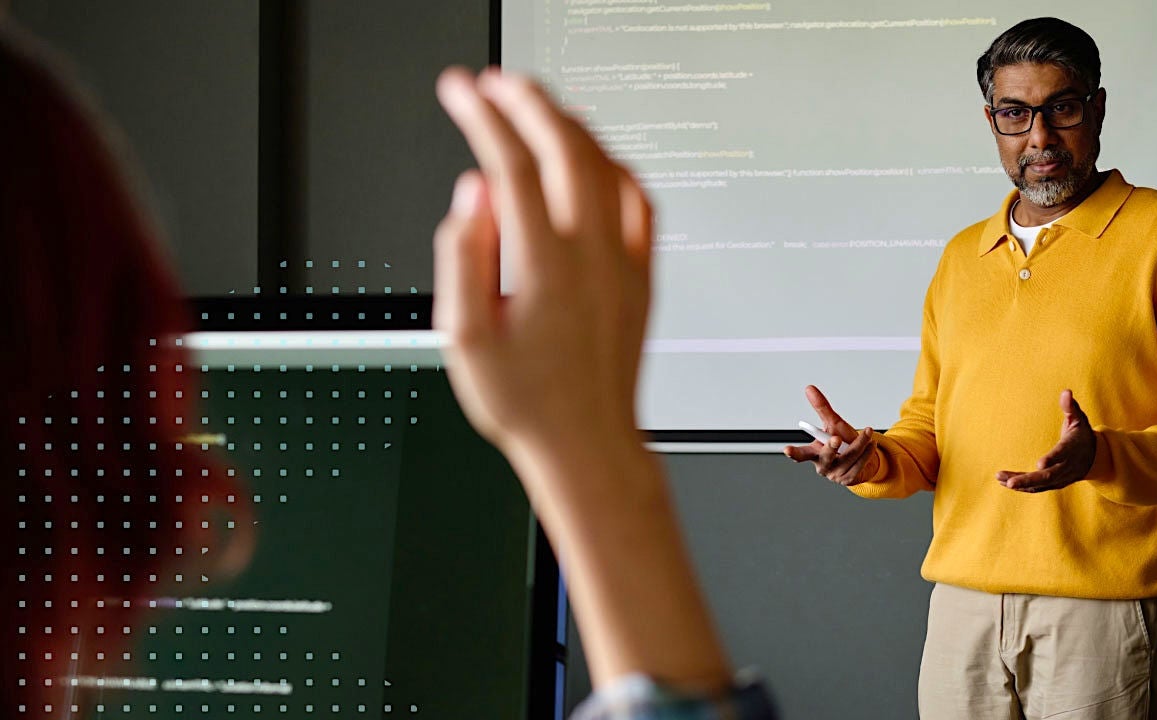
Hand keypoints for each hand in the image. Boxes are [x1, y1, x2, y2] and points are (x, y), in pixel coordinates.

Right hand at [432, 68, 651, 462]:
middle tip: (494, 82)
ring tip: (534, 105)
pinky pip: (640, 200)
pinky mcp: (643, 274)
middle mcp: (594, 256)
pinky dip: (613, 164)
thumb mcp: (464, 339)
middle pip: (567, 148)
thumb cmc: (526, 402)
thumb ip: (463, 258)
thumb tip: (473, 195)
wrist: (588, 443)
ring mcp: (626, 262)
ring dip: (570, 124)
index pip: (514, 167)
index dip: (483, 117)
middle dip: (528, 101)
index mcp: (546, 267)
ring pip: (608, 167)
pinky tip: (593, 158)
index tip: (459, 91)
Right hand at [783, 385, 878, 485]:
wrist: (861, 457)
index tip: (787, 450)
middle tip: (836, 438)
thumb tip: (809, 388)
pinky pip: (859, 464)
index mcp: (814, 453)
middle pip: (825, 457)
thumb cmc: (843, 441)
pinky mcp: (849, 479)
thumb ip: (821, 407)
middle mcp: (822, 465)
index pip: (801, 454)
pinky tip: (871, 444)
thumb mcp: (832, 423)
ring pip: (848, 457)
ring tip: (868, 432)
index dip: (793, 453)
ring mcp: (836, 474)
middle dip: (830, 447)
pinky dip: (867, 452)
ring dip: (860, 443)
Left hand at [998, 389, 1095, 492]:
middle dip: (1028, 480)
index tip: (1039, 464)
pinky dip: (1023, 487)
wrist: (1094, 457)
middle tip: (1009, 482)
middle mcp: (1067, 466)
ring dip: (1020, 483)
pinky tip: (1005, 482)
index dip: (1052, 459)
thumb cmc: (1081, 434)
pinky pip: (1038, 488)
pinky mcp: (1055, 484)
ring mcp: (1061, 478)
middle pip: (1048, 476)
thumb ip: (1070, 407)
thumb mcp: (1079, 418)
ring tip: (1000, 478)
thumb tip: (1066, 392)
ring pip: (1040, 485)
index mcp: (1072, 448)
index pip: (1062, 454)